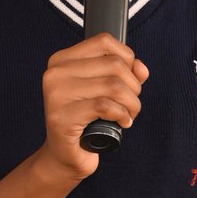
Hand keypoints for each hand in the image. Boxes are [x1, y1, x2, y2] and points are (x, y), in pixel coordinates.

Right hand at [38, 33, 148, 179]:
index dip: (127, 59)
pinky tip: (122, 122)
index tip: (129, 79)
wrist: (65, 156)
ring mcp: (56, 94)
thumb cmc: (86, 121)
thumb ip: (124, 74)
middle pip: (114, 64)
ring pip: (113, 85)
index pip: (104, 41)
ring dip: (132, 103)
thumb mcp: (105, 91)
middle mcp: (55, 73)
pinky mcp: (62, 116)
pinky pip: (106, 106)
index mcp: (61, 60)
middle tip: (131, 104)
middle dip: (133, 86)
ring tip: (129, 115)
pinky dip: (122, 115)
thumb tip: (141, 68)